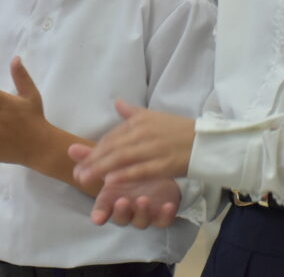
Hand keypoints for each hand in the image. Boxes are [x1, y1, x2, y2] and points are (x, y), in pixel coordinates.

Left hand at [71, 100, 194, 185]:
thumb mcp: (155, 116)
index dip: (94, 150)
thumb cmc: (180, 130)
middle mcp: (144, 133)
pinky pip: (140, 170)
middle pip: (112, 147)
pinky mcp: (165, 164)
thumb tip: (117, 102)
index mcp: (140, 121)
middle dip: (92, 161)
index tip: (79, 161)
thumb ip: (132, 113)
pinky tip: (110, 181)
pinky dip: (124, 175)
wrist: (207, 142)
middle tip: (76, 174)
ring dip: (101, 168)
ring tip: (85, 179)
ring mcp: (154, 148)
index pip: (112, 137)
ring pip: (122, 158)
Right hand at [80, 162, 181, 228]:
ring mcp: (146, 212)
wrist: (160, 168)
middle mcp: (128, 208)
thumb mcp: (112, 159)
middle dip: (121, 212)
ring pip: (142, 221)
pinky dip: (166, 215)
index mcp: (113, 197)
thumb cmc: (130, 166)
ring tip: (143, 199)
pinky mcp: (163, 213)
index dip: (100, 214)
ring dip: (141, 212)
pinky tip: (168, 205)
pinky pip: (165, 220)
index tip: (97, 218)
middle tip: (122, 201)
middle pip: (121, 218)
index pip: (102, 209)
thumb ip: (93, 156)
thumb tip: (71, 148)